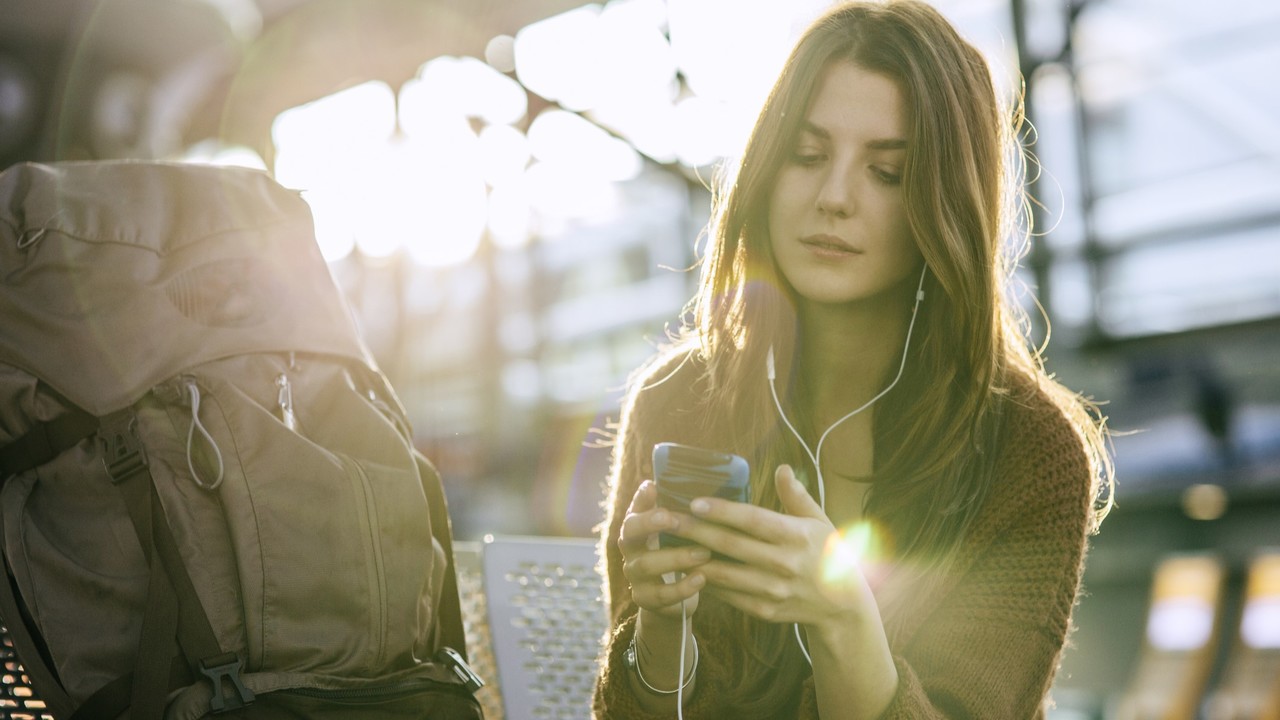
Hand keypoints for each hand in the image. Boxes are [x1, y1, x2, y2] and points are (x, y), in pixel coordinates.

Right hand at [617, 479, 710, 620]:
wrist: (672, 598)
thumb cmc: (679, 553)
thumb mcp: (679, 533)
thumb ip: (683, 513)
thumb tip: (704, 487)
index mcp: (638, 528)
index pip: (634, 508)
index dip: (641, 499)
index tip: (653, 486)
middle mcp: (631, 549)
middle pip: (629, 533)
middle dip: (649, 523)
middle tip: (671, 518)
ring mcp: (635, 575)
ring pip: (647, 564)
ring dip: (676, 557)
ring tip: (703, 552)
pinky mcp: (645, 599)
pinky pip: (661, 594)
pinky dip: (683, 587)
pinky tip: (701, 578)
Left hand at [673, 465, 875, 631]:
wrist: (842, 606)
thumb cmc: (827, 554)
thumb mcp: (819, 522)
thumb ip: (797, 497)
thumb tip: (781, 469)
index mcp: (796, 537)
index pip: (753, 521)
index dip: (722, 511)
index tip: (694, 502)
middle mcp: (783, 564)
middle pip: (731, 545)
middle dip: (696, 531)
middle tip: (668, 519)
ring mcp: (772, 590)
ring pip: (724, 573)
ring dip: (694, 559)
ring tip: (671, 543)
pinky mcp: (764, 610)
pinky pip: (728, 595)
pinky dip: (707, 582)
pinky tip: (689, 568)